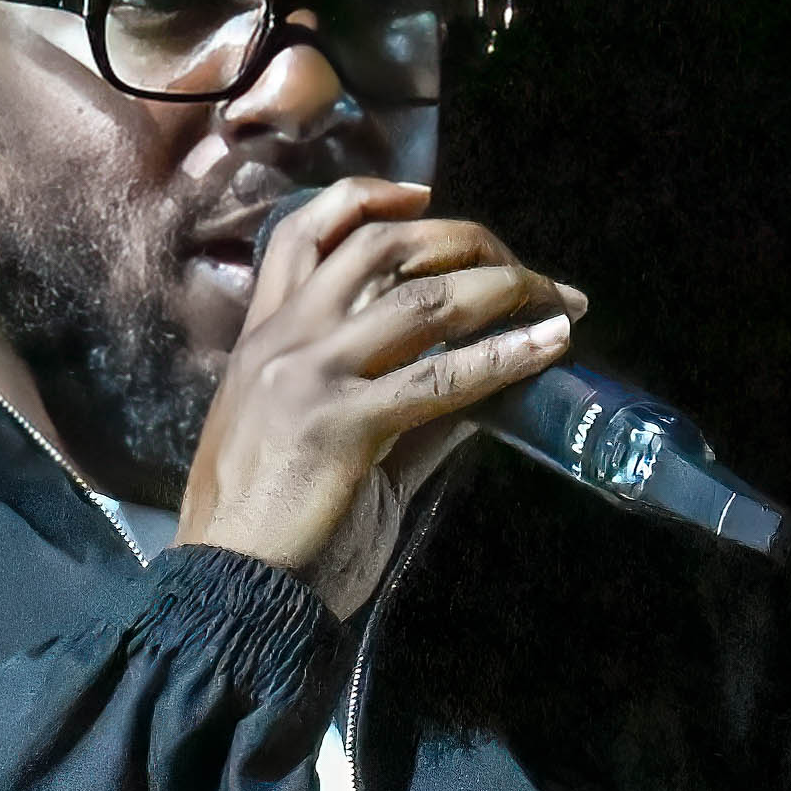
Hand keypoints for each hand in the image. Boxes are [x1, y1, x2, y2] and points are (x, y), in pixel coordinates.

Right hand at [172, 174, 579, 619]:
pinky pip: (442, 377)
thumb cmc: (275, 536)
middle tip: (525, 270)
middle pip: (382, 248)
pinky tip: (550, 347)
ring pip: (421, 300)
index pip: (306, 234)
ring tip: (558, 301)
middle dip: (466, 243)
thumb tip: (479, 393)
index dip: (368, 200)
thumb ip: (398, 411)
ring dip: (503, 290)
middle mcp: (284, 342)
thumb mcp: (330, 450)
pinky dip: (506, 356)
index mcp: (264, 340)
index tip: (425, 195)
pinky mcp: (343, 424)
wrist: (233, 595)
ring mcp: (310, 377)